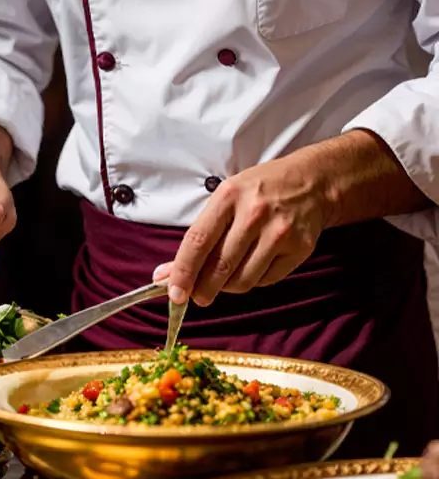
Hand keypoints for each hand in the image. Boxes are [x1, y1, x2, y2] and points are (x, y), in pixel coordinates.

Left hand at [153, 153, 330, 306]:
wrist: (313, 182)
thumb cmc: (259, 191)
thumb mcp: (225, 201)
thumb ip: (197, 237)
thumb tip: (164, 275)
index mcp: (229, 196)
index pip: (198, 242)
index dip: (183, 271)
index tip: (175, 294)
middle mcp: (254, 213)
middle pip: (220, 266)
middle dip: (203, 289)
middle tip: (198, 297)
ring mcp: (280, 232)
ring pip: (242, 280)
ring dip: (228, 287)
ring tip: (226, 277)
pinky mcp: (300, 248)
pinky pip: (265, 280)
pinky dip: (252, 280)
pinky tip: (252, 266)